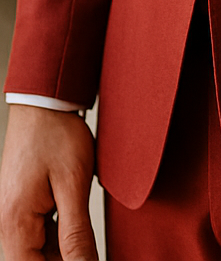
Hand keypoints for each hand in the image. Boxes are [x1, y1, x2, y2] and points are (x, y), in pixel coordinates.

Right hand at [0, 106, 97, 259]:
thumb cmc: (55, 134)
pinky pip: (40, 236)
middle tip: (89, 249)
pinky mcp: (22, 208)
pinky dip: (60, 238)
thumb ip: (76, 234)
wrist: (44, 100)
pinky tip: (78, 225)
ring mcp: (13, 217)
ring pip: (38, 252)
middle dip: (65, 260)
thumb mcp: (73, 184)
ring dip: (64, 252)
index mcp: (14, 225)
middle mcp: (7, 225)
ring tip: (85, 233)